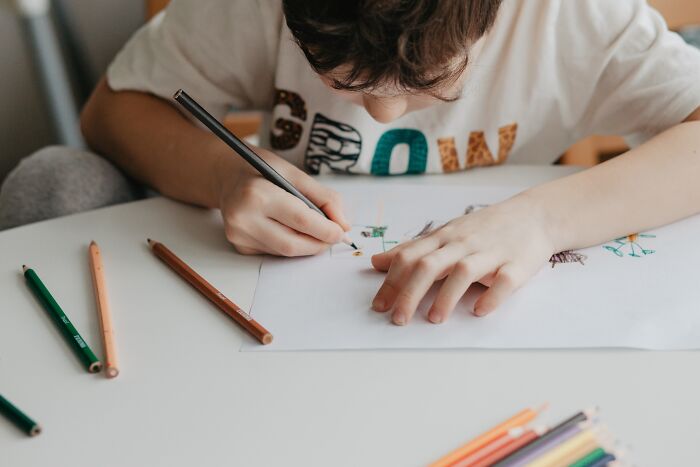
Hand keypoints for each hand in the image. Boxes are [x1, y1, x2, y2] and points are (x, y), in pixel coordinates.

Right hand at [216, 146, 349, 255]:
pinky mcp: (240, 246)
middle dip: (318, 243)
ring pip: (285, 252)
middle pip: (292, 244)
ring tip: (313, 229)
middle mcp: (243, 218)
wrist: (227, 176)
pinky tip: (287, 228)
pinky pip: (275, 252)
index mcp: (257, 194)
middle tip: (333, 235)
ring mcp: (239, 235)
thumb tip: (344, 225)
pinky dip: (290, 244)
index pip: (300, 220)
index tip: (341, 231)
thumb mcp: (294, 173)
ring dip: (306, 245)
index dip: (326, 230)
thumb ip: (324, 198)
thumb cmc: (261, 169)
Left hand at [370, 194, 555, 323]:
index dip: (391, 281)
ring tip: (433, 319)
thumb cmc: (484, 228)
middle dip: (410, 293)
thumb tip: (376, 263)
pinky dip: (491, 297)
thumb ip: (413, 250)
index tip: (378, 306)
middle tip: (397, 319)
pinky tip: (478, 311)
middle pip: (430, 265)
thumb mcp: (445, 234)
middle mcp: (463, 244)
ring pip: (464, 272)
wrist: (534, 215)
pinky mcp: (517, 264)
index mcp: (444, 238)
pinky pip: (504, 281)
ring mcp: (491, 253)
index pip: (410, 257)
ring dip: (446, 296)